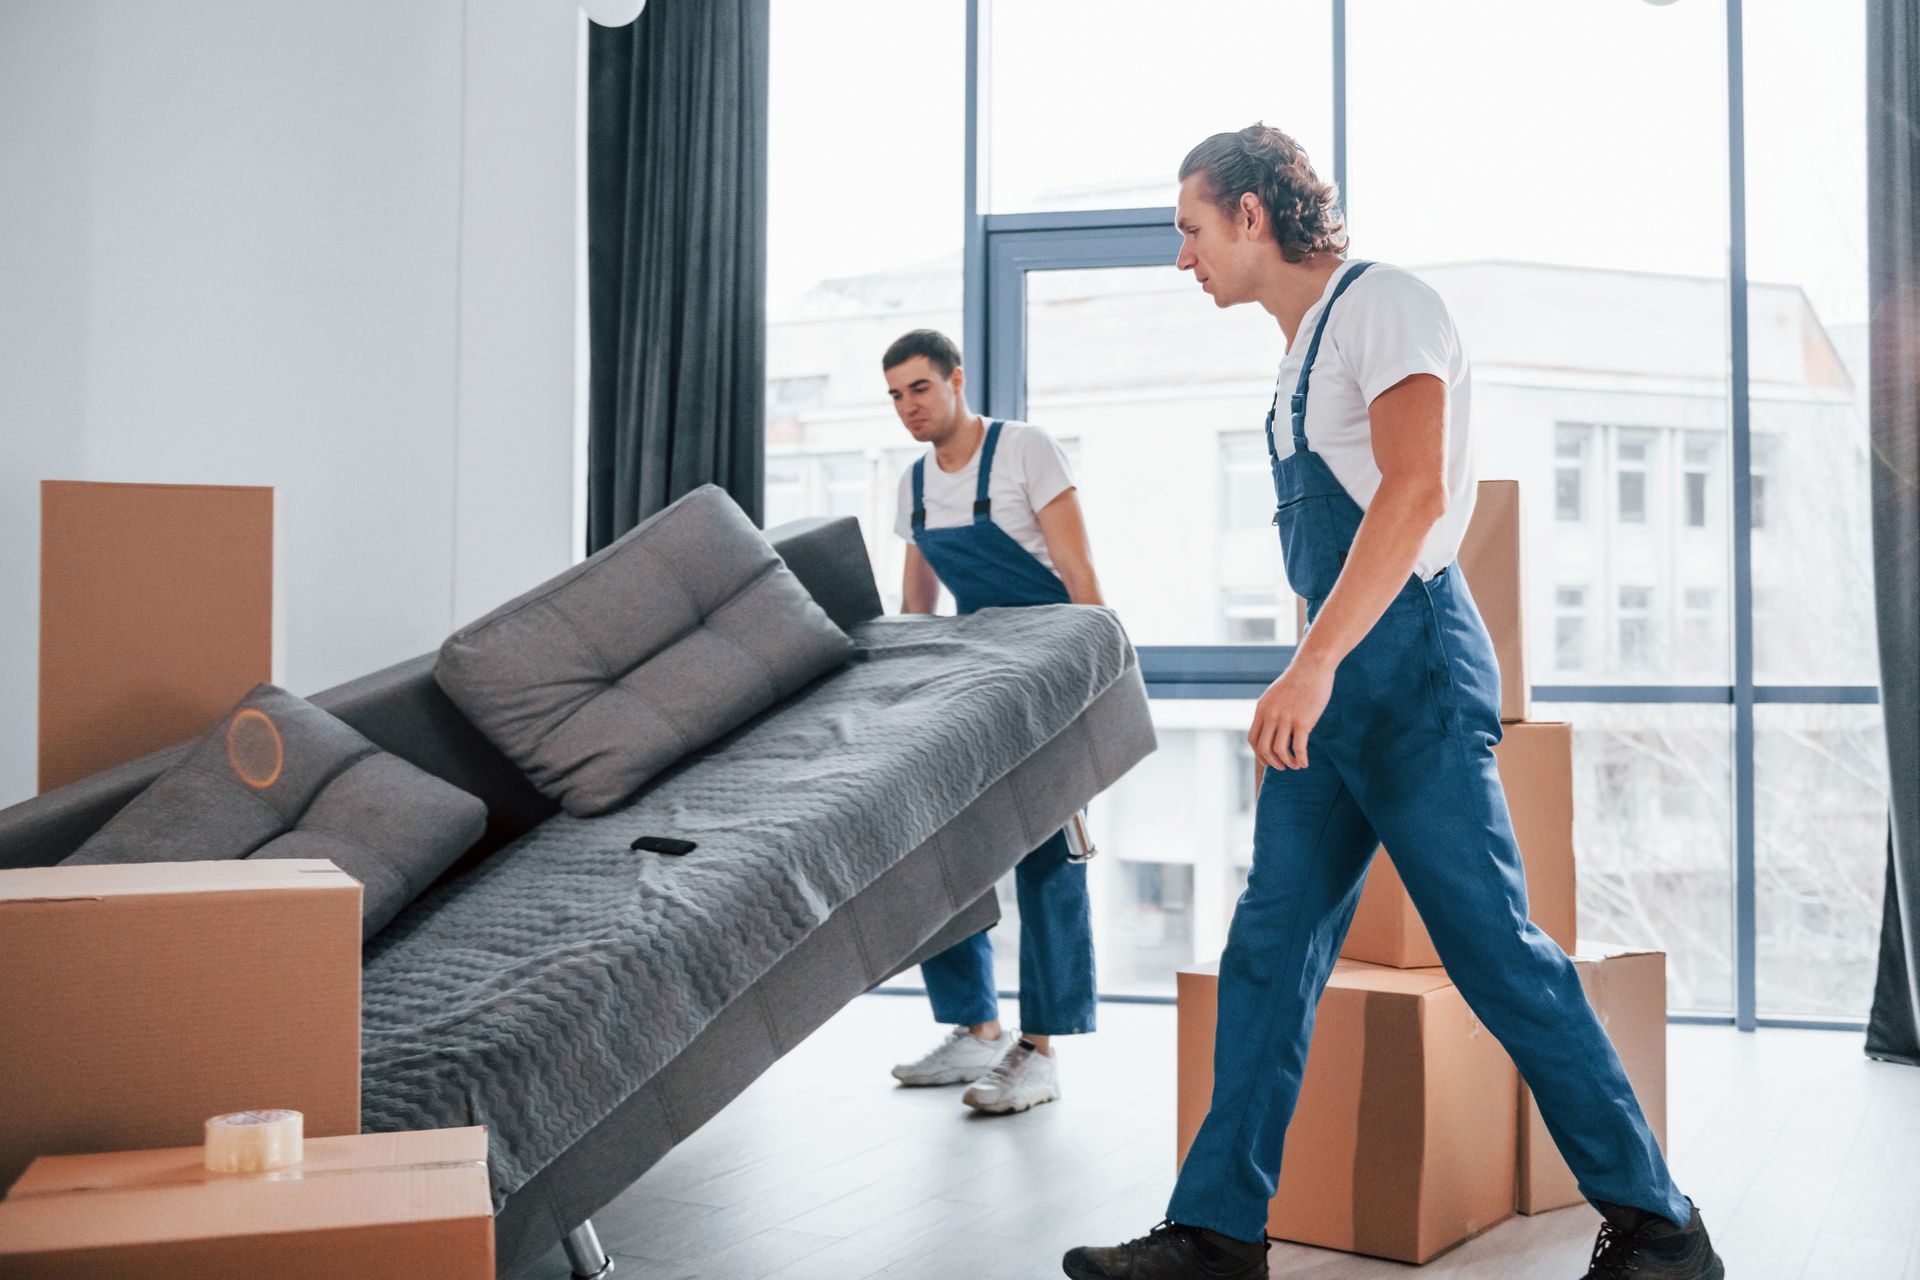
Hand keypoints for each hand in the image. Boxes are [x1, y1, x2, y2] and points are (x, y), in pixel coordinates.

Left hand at [1248, 656, 1334, 772]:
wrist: (1312, 665)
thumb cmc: (1297, 680)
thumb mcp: (1275, 695)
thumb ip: (1270, 710)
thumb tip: (1271, 728)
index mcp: (1262, 709)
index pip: (1253, 739)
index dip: (1259, 754)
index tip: (1268, 760)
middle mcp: (1271, 715)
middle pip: (1264, 748)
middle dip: (1272, 762)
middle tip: (1282, 767)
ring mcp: (1286, 719)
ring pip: (1280, 751)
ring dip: (1287, 763)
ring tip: (1295, 765)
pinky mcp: (1303, 721)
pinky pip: (1298, 748)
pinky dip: (1301, 760)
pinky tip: (1305, 763)